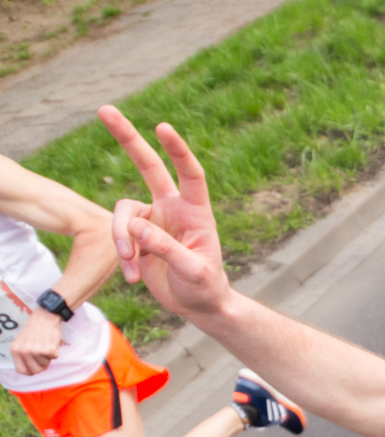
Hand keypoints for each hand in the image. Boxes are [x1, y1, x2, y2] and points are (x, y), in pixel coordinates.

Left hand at [10, 309, 61, 375]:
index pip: (21, 370)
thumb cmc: (35, 329)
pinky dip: (55, 351)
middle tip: (44, 357)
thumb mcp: (22, 341)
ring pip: (46, 364)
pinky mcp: (48, 349)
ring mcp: (36, 351)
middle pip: (35, 370)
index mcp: (15, 350)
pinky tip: (51, 342)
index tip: (35, 369)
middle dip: (42, 366)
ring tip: (46, 345)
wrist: (45, 317)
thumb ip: (23, 354)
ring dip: (48, 357)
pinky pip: (54, 357)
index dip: (30, 371)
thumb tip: (30, 368)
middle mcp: (24, 351)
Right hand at [98, 106, 231, 319]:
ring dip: (121, 240)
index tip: (162, 127)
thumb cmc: (205, 287)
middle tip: (104, 109)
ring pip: (122, 214)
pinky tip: (133, 279)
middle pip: (148, 166)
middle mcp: (172, 208)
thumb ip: (168, 249)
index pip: (190, 174)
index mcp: (196, 211)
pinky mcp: (136, 236)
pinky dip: (123, 259)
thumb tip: (135, 226)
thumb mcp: (194, 271)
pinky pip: (119, 238)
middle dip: (127, 138)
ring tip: (132, 267)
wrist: (198, 305)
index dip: (177, 150)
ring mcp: (152, 220)